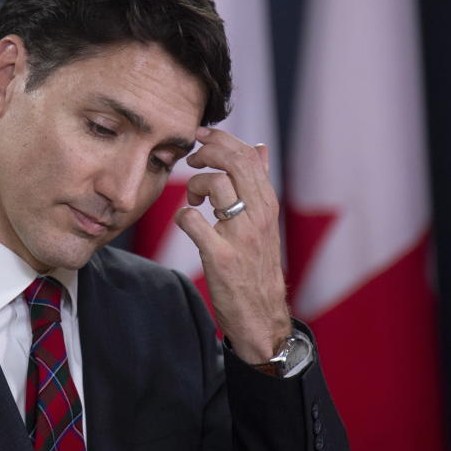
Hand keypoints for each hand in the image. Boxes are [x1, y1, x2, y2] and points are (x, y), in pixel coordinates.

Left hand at [174, 127, 291, 363]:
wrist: (261, 313)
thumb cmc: (257, 264)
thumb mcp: (264, 221)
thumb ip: (259, 183)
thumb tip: (260, 147)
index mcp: (268, 204)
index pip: (248, 155)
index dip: (220, 138)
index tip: (200, 137)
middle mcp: (259, 215)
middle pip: (233, 161)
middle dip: (206, 151)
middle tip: (191, 160)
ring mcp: (240, 236)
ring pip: (215, 184)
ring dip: (194, 186)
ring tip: (193, 201)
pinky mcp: (221, 257)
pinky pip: (192, 221)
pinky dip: (182, 216)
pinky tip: (186, 222)